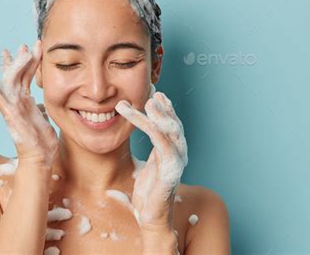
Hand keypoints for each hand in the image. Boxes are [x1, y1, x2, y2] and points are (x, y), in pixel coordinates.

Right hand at [0, 40, 58, 166]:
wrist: (40, 159)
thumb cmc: (42, 143)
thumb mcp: (44, 120)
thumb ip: (40, 110)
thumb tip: (41, 106)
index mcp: (25, 102)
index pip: (24, 78)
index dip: (27, 62)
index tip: (30, 48)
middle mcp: (17, 103)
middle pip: (15, 75)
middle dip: (17, 59)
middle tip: (21, 44)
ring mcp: (12, 108)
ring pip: (9, 81)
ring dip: (14, 65)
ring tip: (19, 51)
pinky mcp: (10, 116)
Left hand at [115, 91, 187, 230]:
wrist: (151, 218)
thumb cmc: (146, 195)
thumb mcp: (143, 169)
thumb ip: (143, 156)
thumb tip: (131, 146)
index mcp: (171, 153)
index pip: (170, 126)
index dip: (165, 109)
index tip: (155, 94)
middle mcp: (178, 154)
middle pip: (174, 124)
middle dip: (164, 107)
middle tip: (153, 92)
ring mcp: (177, 161)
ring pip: (169, 130)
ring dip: (159, 114)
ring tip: (149, 100)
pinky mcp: (171, 168)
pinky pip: (162, 142)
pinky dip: (153, 127)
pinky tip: (145, 117)